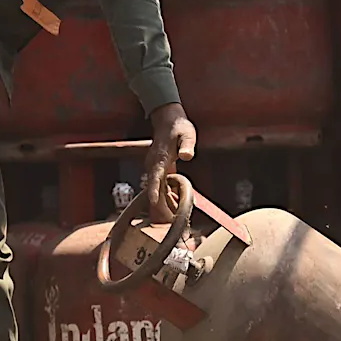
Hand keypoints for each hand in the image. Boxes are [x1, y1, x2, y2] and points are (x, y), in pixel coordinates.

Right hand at [143, 102, 196, 218]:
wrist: (167, 120)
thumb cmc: (179, 126)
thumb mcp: (187, 134)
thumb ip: (187, 145)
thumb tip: (187, 156)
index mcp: (160, 157)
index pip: (155, 175)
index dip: (154, 189)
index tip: (153, 201)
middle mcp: (153, 164)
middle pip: (154, 187)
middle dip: (160, 204)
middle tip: (170, 220)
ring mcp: (154, 167)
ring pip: (156, 189)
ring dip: (163, 203)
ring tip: (173, 218)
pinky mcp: (157, 169)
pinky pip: (160, 186)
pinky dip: (166, 196)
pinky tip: (174, 206)